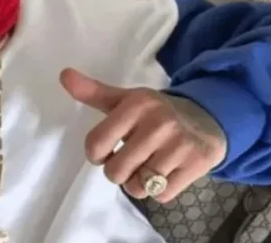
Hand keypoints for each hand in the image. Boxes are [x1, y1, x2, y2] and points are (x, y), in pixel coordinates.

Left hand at [60, 68, 226, 202]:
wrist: (206, 120)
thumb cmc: (154, 113)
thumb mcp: (124, 99)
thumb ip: (92, 92)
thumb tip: (64, 75)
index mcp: (136, 105)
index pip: (97, 144)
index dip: (96, 155)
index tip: (105, 151)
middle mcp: (158, 123)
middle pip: (116, 172)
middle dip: (118, 172)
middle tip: (129, 160)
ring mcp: (179, 145)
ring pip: (138, 187)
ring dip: (138, 183)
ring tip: (146, 166)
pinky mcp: (197, 164)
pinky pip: (161, 196)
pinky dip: (159, 190)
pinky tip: (165, 172)